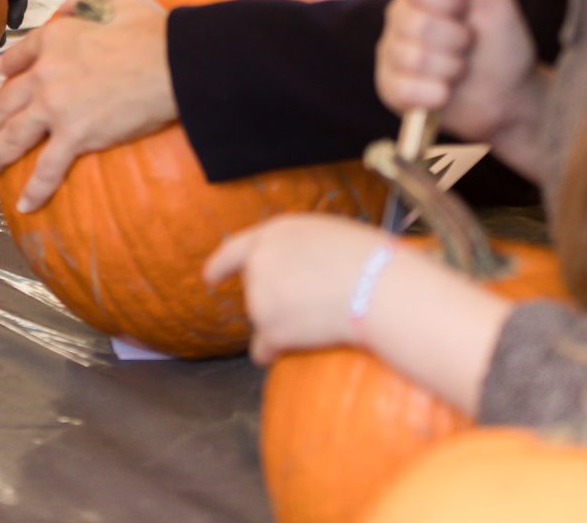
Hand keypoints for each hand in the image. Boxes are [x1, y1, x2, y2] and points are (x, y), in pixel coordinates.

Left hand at [0, 0, 173, 210]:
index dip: (8, 71)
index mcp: (54, 39)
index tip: (1, 79)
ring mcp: (57, 107)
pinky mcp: (76, 136)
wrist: (172, 62)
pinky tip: (25, 203)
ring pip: (16, 136)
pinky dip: (35, 189)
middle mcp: (47, 73)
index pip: (20, 57)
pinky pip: (48, 168)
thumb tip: (68, 6)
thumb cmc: (151, 29)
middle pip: (8, 101)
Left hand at [204, 214, 390, 363]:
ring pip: (263, 321)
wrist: (378, 288)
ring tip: (322, 317)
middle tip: (316, 301)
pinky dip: (275, 353)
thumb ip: (297, 250)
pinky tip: (296, 348)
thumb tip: (295, 270)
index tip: (209, 278)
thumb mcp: (326, 234)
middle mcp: (258, 263)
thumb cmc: (367, 260)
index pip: (234, 250)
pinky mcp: (269, 330)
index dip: (220, 265)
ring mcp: (260, 297)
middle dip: (275, 300)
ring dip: (283, 326)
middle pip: (255, 291)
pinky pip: (263, 350)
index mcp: (272, 234)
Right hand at [377, 0, 536, 142]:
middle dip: (455, 40)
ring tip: (459, 71)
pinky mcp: (390, 89)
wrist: (510, 96)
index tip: (466, 10)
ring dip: (449, 69)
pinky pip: (403, 89)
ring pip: (412, 58)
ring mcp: (392, 55)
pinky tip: (445, 93)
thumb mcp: (492, 1)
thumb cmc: (502, 45)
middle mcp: (399, 20)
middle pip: (415, 22)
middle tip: (467, 46)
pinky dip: (434, 94)